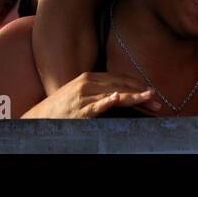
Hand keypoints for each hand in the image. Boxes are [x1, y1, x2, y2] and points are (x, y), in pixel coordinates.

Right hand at [21, 72, 160, 118]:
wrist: (39, 118)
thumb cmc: (61, 109)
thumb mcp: (81, 95)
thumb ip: (98, 92)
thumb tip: (118, 95)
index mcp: (90, 78)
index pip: (120, 79)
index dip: (137, 84)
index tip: (152, 93)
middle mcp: (88, 83)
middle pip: (121, 85)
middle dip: (141, 92)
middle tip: (157, 100)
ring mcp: (83, 96)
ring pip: (114, 94)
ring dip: (133, 96)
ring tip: (149, 98)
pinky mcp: (79, 110)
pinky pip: (96, 105)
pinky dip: (107, 100)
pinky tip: (118, 98)